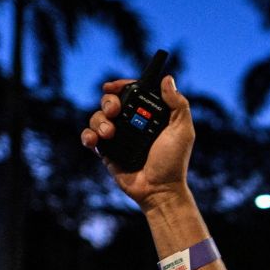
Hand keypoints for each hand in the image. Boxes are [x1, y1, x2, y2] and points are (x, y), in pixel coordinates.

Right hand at [80, 76, 194, 210]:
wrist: (158, 190)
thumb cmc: (173, 163)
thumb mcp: (182, 131)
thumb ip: (178, 105)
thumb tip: (167, 79)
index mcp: (149, 116)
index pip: (132, 93)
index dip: (122, 85)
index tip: (114, 86)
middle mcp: (132, 123)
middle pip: (111, 101)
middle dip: (108, 102)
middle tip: (115, 111)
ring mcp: (118, 136)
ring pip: (98, 117)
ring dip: (99, 120)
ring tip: (109, 134)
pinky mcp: (106, 151)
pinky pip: (90, 137)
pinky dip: (88, 135)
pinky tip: (94, 140)